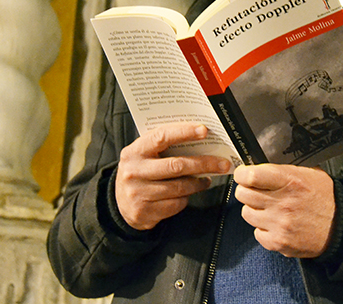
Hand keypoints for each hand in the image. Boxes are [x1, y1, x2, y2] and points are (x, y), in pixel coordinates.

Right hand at [115, 123, 230, 229]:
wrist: (119, 202)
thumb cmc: (140, 171)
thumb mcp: (144, 155)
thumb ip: (163, 146)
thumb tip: (198, 135)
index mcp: (135, 151)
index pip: (162, 137)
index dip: (184, 132)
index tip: (204, 131)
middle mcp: (135, 171)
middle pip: (177, 166)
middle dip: (204, 163)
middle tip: (222, 163)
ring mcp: (139, 193)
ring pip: (180, 187)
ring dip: (199, 183)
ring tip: (208, 178)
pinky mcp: (146, 211)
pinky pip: (176, 204)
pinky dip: (187, 197)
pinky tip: (190, 192)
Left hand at [233, 164, 334, 257]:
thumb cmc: (325, 197)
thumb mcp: (308, 174)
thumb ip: (281, 172)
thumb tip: (256, 170)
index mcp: (289, 181)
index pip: (251, 176)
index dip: (242, 174)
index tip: (243, 175)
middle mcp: (282, 202)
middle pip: (243, 194)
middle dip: (246, 190)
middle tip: (254, 191)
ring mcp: (279, 224)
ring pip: (247, 213)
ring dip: (254, 209)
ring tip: (268, 208)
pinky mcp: (279, 242)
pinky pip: (256, 233)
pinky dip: (263, 228)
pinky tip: (275, 224)